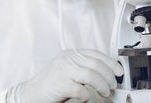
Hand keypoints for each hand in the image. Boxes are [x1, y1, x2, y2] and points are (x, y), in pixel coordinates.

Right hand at [6, 49, 123, 102]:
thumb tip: (106, 73)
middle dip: (109, 76)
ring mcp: (63, 70)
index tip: (119, 71)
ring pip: (91, 75)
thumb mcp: (69, 69)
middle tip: (113, 86)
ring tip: (106, 93)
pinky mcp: (60, 84)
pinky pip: (80, 89)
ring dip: (103, 85)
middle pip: (96, 65)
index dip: (111, 63)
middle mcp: (68, 59)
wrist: (30, 93)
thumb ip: (84, 67)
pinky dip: (87, 94)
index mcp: (72, 54)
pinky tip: (87, 97)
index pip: (97, 54)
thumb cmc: (52, 82)